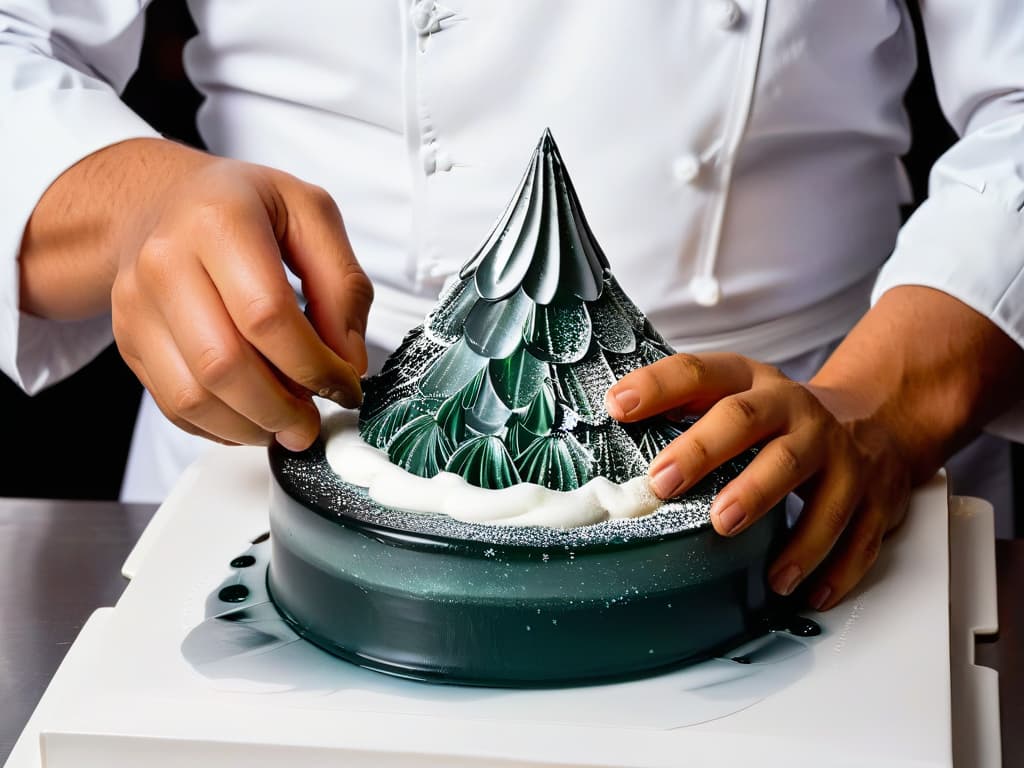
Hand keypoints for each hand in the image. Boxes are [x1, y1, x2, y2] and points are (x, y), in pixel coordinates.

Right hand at [110, 148, 372, 450]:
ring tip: (287, 425)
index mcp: (218, 221)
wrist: (167, 201)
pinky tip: (253, 417)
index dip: (314, 365)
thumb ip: (344, 285)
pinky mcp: (128, 340)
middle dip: (280, 410)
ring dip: (250, 427)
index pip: (267, 316)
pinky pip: (173, 405)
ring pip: (192, 396)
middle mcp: (165, 261)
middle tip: (313, 423)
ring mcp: (137, 304)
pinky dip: (219, 427)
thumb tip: (348, 361)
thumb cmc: (244, 207)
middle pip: (223, 364)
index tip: (345, 385)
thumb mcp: (312, 215)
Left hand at [604, 353, 910, 610]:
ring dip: (792, 531)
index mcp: (753, 383)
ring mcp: (841, 451)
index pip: (699, 374)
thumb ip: (684, 409)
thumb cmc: (780, 419)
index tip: (617, 407)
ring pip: (819, 487)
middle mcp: (797, 410)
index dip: (657, 387)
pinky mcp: (876, 493)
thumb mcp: (737, 397)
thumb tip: (612, 426)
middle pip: (749, 421)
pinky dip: (838, 568)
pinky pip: (861, 534)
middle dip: (705, 451)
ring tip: (767, 571)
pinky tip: (811, 593)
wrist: (874, 419)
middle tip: (667, 484)